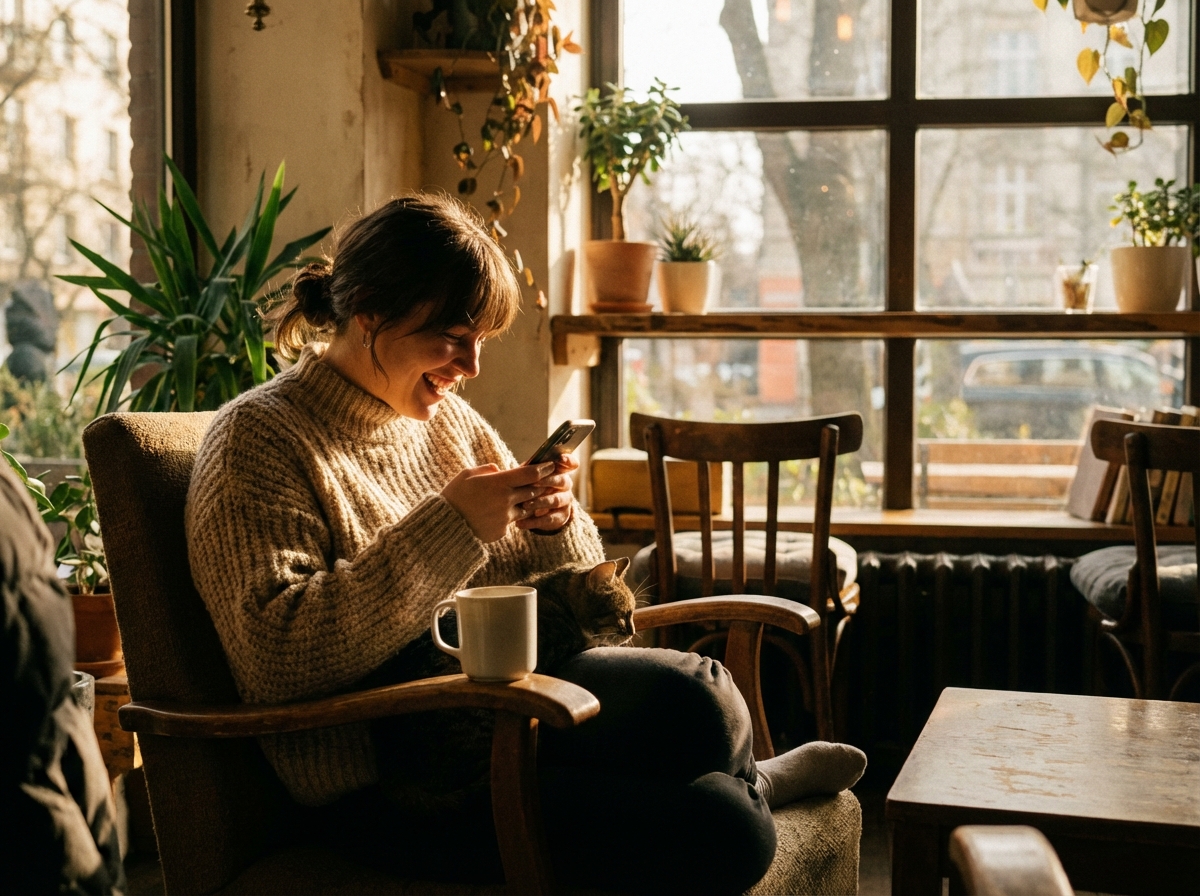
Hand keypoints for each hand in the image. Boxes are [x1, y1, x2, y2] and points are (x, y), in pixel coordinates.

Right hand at [442, 462, 556, 542]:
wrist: (445, 526)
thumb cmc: (453, 496)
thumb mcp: (467, 475)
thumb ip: (486, 470)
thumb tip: (497, 469)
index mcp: (499, 483)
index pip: (530, 473)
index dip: (543, 468)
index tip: (550, 465)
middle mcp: (506, 499)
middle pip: (533, 490)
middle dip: (539, 485)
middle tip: (544, 481)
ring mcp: (505, 517)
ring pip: (525, 507)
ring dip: (525, 502)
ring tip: (519, 499)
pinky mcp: (502, 531)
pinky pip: (510, 522)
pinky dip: (507, 518)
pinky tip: (495, 516)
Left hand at [514, 453, 577, 532]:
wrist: (529, 510)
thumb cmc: (523, 487)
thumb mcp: (520, 478)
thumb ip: (515, 472)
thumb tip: (493, 469)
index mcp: (557, 470)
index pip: (570, 463)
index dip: (568, 460)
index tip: (559, 459)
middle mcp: (564, 484)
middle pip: (563, 481)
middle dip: (548, 481)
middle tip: (533, 483)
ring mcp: (565, 500)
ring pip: (557, 500)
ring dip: (541, 501)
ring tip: (525, 505)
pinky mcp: (561, 516)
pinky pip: (551, 519)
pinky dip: (536, 521)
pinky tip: (520, 523)